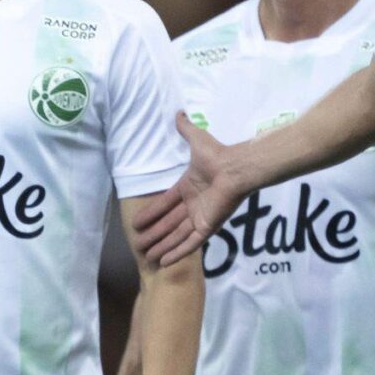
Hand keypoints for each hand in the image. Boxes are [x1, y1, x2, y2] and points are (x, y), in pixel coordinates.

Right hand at [131, 113, 246, 267]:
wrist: (237, 169)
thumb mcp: (197, 140)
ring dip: (162, 247)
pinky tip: (165, 262)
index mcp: (188, 188)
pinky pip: (191, 243)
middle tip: (138, 245)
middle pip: (168, 224)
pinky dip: (178, 252)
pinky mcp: (208, 227)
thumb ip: (186, 129)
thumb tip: (178, 113)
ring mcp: (201, 218)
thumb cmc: (218, 156)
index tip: (137, 223)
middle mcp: (193, 206)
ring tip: (148, 257)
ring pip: (176, 236)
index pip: (165, 204)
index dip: (151, 214)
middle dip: (153, 235)